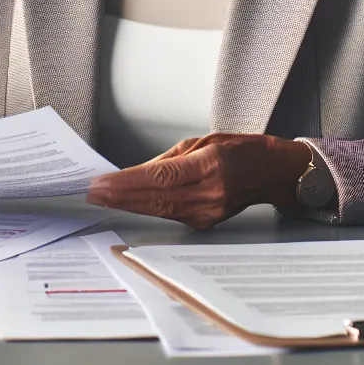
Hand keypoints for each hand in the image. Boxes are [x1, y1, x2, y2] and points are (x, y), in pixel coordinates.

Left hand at [85, 133, 312, 229]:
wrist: (271, 173)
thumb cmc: (241, 151)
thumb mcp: (204, 142)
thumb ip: (170, 160)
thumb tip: (138, 173)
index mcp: (209, 166)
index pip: (159, 178)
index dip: (127, 182)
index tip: (103, 182)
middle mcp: (209, 193)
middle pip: (154, 199)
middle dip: (119, 197)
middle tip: (93, 193)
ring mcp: (208, 212)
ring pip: (158, 210)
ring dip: (128, 204)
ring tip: (103, 198)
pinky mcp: (205, 222)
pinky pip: (169, 215)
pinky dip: (146, 208)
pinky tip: (128, 203)